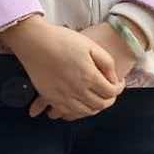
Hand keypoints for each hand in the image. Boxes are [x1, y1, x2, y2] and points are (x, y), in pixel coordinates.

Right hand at [4, 16, 124, 121]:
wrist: (34, 42)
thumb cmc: (62, 40)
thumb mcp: (90, 45)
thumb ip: (107, 63)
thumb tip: (113, 78)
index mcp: (89, 77)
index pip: (111, 93)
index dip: (118, 88)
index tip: (118, 83)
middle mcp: (78, 91)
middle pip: (100, 105)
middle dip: (108, 99)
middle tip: (109, 92)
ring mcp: (63, 97)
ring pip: (85, 112)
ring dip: (94, 107)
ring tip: (95, 97)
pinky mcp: (51, 98)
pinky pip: (68, 113)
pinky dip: (77, 112)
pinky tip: (79, 103)